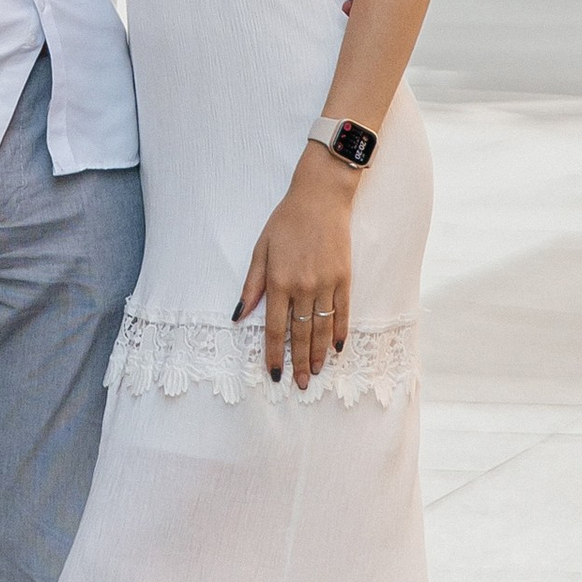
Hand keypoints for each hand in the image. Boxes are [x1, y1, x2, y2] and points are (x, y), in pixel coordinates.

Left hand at [237, 150, 354, 388]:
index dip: (273, 353)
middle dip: (298, 362)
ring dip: (318, 353)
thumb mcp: (260, 249)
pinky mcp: (344, 278)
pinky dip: (339, 332)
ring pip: (321, 328)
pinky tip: (336, 348)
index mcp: (278, 281)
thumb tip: (237, 315)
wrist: (320, 198)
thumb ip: (251, 285)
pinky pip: (342, 313)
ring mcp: (326, 284)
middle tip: (298, 383)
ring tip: (315, 372)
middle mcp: (303, 287)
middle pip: (300, 334)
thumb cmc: (286, 221)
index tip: (274, 373)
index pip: (274, 328)